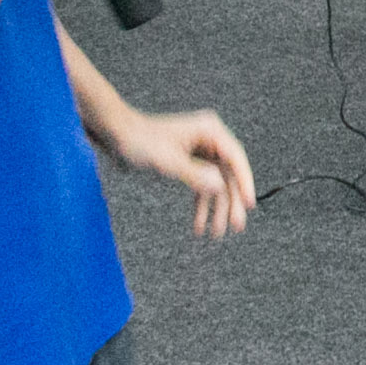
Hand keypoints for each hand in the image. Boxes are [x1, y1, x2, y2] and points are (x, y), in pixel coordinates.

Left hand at [89, 107, 255, 238]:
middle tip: (236, 227)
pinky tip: (199, 226)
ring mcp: (200, 152)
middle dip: (230, 202)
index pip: (235, 158)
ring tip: (216, 234)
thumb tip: (220, 187)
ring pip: (216, 184)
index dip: (244, 182)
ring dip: (215, 209)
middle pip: (228, 174)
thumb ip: (195, 175)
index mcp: (210, 130)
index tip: (249, 204)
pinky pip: (201, 186)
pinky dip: (200, 206)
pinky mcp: (189, 163)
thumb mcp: (168, 161)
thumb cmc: (140, 141)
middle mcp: (209, 139)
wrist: (116, 136)